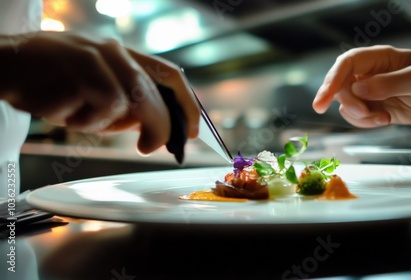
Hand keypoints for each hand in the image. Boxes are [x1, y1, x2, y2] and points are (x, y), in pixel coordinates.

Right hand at [0, 32, 199, 153]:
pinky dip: (82, 120)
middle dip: (159, 127)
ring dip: (103, 123)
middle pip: (153, 94)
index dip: (187, 105)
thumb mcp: (97, 91)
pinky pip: (96, 107)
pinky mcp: (74, 68)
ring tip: (78, 115)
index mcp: (124, 55)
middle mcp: (113, 52)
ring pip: (125, 103)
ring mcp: (94, 57)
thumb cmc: (54, 82)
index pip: (170, 76)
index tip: (193, 131)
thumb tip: (160, 130)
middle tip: (149, 147)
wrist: (6, 65)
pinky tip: (61, 110)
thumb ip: (128, 106)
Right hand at [312, 45, 410, 151]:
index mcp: (378, 57)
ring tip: (384, 119)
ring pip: (344, 103)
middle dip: (350, 103)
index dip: (332, 79)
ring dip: (360, 116)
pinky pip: (354, 116)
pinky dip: (365, 123)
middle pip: (340, 85)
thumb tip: (358, 87)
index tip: (323, 101)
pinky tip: (385, 119)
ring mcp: (366, 90)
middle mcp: (367, 71)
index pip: (347, 63)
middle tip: (365, 114)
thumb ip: (389, 83)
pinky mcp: (368, 106)